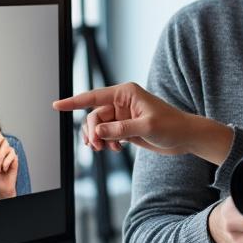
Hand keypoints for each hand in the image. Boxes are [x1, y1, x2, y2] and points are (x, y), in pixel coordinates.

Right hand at [52, 82, 232, 163]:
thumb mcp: (146, 128)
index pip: (93, 96)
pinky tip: (115, 150)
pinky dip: (106, 143)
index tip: (57, 105)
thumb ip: (120, 130)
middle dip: (93, 132)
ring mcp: (123, 115)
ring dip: (97, 139)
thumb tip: (97, 132)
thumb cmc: (172, 126)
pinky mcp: (125, 127)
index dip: (74, 102)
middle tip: (97, 146)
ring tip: (103, 150)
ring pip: (98, 127)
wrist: (186, 137)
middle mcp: (122, 101)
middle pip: (94, 116)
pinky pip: (106, 134)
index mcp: (126, 93)